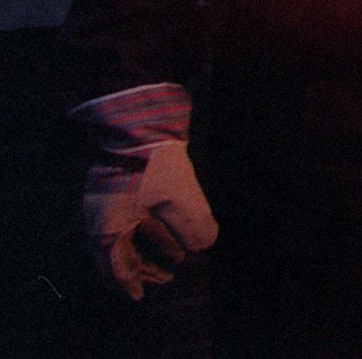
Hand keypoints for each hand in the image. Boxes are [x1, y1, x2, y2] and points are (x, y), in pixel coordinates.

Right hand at [84, 141, 218, 299]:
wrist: (141, 121)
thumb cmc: (158, 162)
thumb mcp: (181, 197)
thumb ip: (194, 225)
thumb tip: (205, 245)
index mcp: (108, 225)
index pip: (113, 264)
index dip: (128, 282)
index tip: (140, 297)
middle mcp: (100, 216)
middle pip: (117, 253)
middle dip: (141, 268)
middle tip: (163, 280)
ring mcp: (106, 200)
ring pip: (125, 234)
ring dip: (149, 248)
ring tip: (177, 258)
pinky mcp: (117, 186)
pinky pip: (129, 217)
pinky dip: (149, 229)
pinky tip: (174, 232)